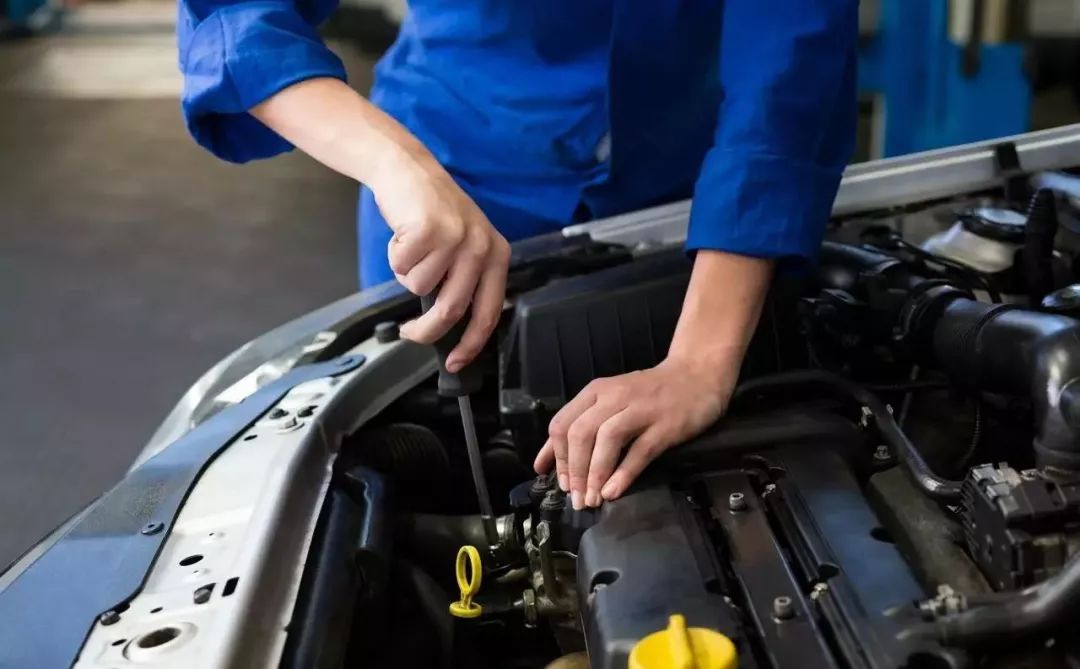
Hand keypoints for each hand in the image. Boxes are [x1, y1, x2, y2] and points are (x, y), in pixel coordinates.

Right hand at [373, 145, 510, 371]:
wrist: (409, 170)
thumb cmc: (433, 213)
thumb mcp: (464, 246)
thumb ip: (465, 282)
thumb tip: (453, 331)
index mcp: (496, 255)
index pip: (489, 312)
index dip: (471, 344)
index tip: (455, 362)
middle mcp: (481, 247)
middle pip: (452, 310)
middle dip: (426, 330)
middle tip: (409, 332)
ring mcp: (455, 238)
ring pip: (420, 288)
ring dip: (407, 274)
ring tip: (413, 249)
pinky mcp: (427, 230)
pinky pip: (402, 268)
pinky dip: (395, 257)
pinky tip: (403, 235)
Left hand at [533, 354, 735, 508]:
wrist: (696, 374)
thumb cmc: (648, 392)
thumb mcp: (609, 400)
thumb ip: (581, 425)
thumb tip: (546, 462)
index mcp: (596, 392)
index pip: (563, 423)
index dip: (556, 457)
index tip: (559, 484)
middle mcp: (614, 397)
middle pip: (581, 433)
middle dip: (574, 470)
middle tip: (576, 498)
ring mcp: (640, 410)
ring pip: (607, 439)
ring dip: (595, 473)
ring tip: (592, 499)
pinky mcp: (665, 426)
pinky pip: (639, 450)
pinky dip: (623, 473)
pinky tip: (613, 491)